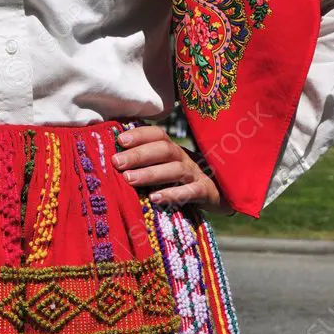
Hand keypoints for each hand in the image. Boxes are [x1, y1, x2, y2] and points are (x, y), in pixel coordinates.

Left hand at [112, 125, 232, 213]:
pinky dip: (173, 194)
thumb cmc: (181, 182)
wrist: (221, 196)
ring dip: (151, 173)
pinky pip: (191, 192)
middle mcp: (185, 158)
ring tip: (129, 179)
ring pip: (175, 170)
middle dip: (139, 154)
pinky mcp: (206, 193)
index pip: (158, 135)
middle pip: (164, 150)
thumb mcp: (165, 168)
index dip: (140, 134)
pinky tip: (155, 198)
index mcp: (173, 150)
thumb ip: (145, 163)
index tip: (119, 140)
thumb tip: (113, 157)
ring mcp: (196, 175)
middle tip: (116, 162)